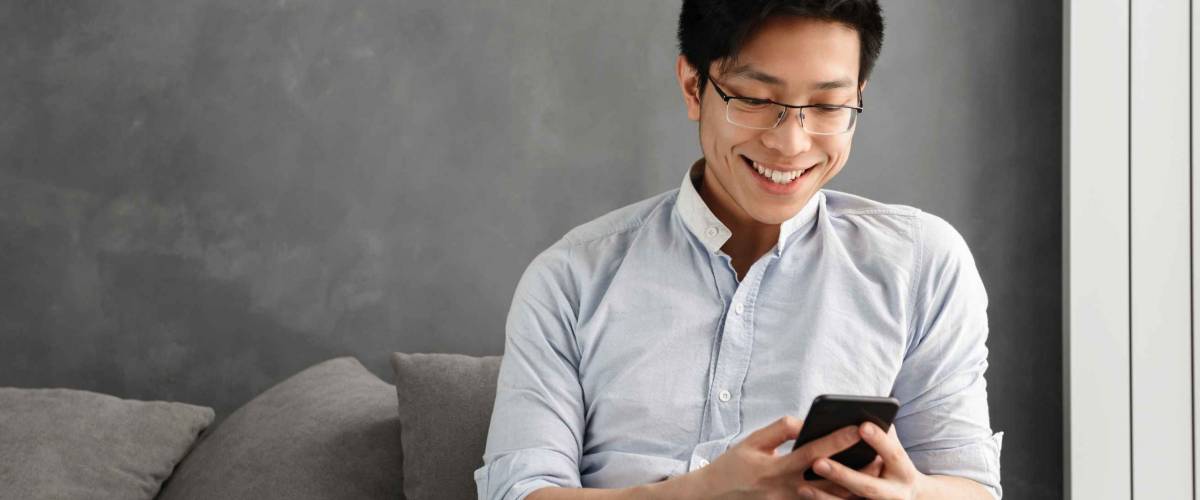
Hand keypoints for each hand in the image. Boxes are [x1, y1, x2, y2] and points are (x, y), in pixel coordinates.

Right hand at [691, 416, 884, 498]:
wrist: (715, 496)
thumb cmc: (733, 466)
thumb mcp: (751, 443)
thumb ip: (779, 431)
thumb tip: (803, 422)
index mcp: (775, 469)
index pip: (813, 453)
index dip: (837, 439)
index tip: (858, 426)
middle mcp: (786, 490)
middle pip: (829, 481)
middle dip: (856, 467)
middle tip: (880, 454)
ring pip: (829, 498)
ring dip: (852, 485)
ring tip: (873, 469)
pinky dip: (837, 496)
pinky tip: (853, 486)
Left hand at [803, 422, 927, 499]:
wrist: (907, 498)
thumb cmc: (893, 465)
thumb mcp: (894, 451)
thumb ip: (883, 433)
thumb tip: (863, 411)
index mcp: (904, 472)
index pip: (893, 454)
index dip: (879, 441)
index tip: (862, 426)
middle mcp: (895, 494)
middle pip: (868, 486)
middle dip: (842, 475)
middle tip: (816, 462)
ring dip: (825, 497)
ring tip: (801, 486)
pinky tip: (803, 495)